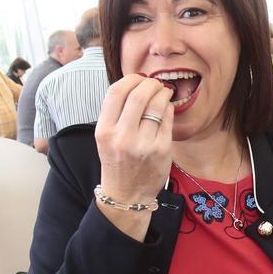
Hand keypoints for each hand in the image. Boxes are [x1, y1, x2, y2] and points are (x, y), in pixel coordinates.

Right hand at [95, 74, 175, 204]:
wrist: (127, 195)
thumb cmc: (118, 161)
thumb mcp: (106, 137)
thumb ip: (116, 113)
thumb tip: (136, 84)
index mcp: (104, 130)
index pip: (116, 91)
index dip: (131, 79)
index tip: (139, 79)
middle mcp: (122, 136)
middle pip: (139, 94)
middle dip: (151, 84)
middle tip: (156, 83)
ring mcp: (143, 144)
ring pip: (157, 105)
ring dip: (163, 93)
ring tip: (164, 92)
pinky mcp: (162, 150)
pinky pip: (167, 119)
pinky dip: (168, 108)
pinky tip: (167, 108)